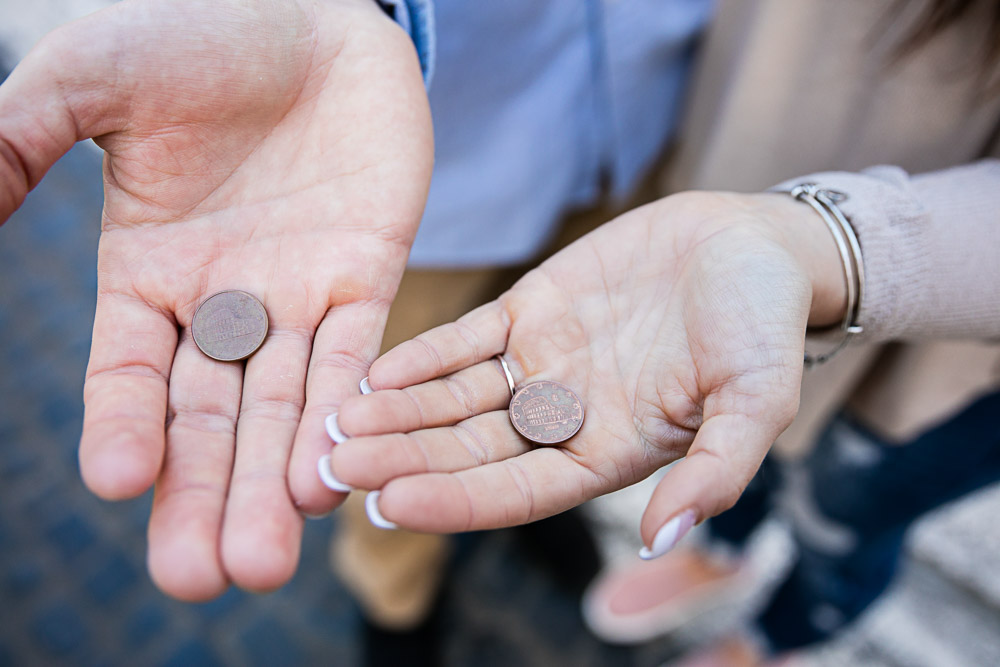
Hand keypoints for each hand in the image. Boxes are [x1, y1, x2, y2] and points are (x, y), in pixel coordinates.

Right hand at [0, 0, 431, 598]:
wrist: (311, 8)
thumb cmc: (197, 31)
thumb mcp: (90, 84)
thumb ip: (17, 145)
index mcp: (151, 272)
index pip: (131, 374)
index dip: (123, 429)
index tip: (114, 486)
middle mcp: (226, 300)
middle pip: (212, 418)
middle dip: (207, 497)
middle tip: (206, 581)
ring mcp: (299, 293)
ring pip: (286, 405)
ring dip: (277, 483)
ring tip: (268, 563)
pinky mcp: (367, 272)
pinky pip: (358, 353)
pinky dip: (346, 409)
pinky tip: (335, 474)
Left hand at [325, 192, 844, 551]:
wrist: (754, 245)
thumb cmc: (764, 329)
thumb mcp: (758, 401)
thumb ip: (716, 469)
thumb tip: (670, 539)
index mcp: (606, 454)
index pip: (517, 492)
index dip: (456, 501)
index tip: (392, 504)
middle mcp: (563, 417)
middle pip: (468, 449)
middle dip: (403, 458)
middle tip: (332, 463)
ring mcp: (542, 363)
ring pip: (455, 397)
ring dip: (397, 410)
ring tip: (336, 418)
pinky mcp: (532, 308)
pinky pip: (468, 337)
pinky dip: (425, 353)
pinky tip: (377, 366)